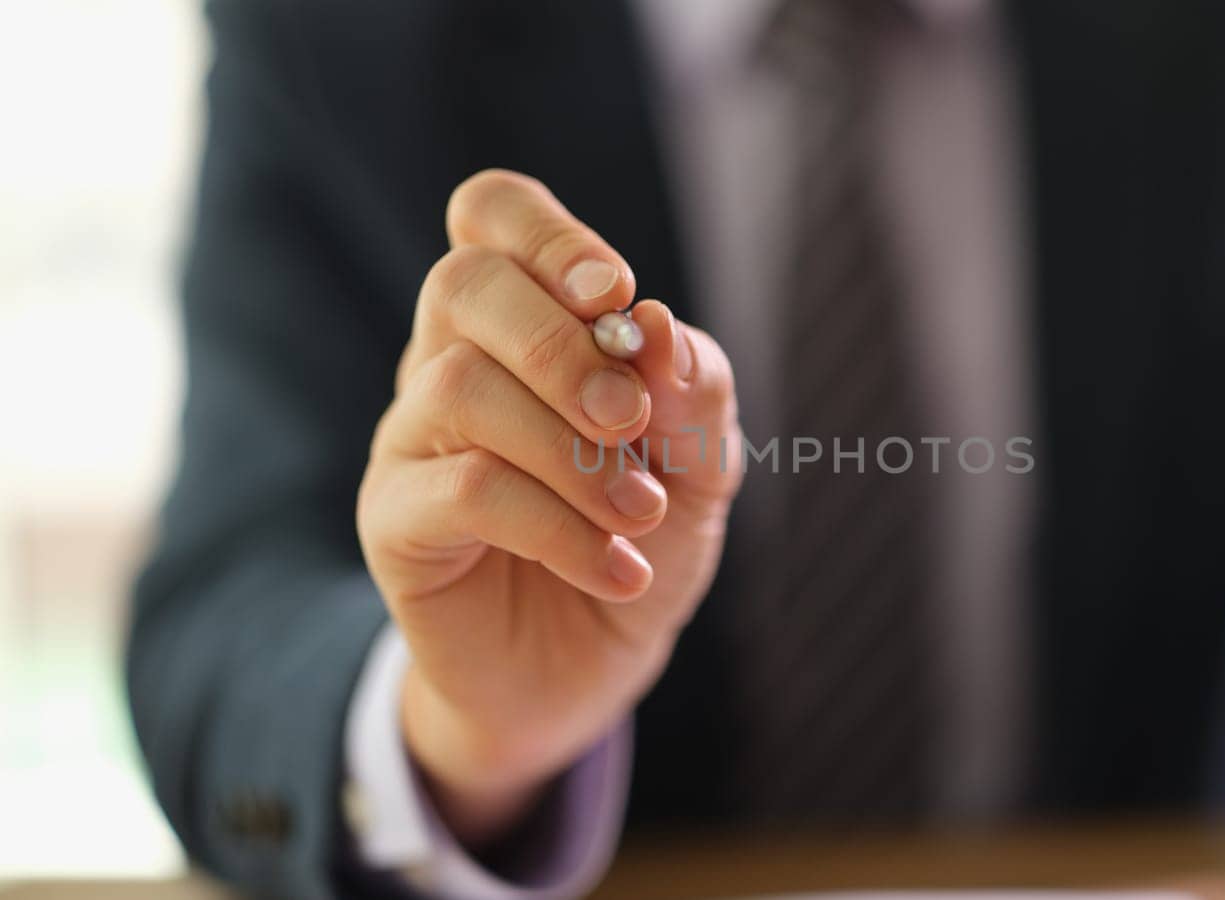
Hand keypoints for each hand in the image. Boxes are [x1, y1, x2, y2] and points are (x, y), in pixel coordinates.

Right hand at [356, 169, 742, 845]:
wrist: (587, 668)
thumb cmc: (636, 537)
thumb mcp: (700, 464)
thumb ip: (692, 390)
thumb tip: (655, 326)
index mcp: (522, 324)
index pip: (490, 216)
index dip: (548, 235)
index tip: (615, 292)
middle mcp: (450, 363)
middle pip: (462, 285)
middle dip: (562, 346)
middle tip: (633, 423)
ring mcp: (411, 440)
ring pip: (459, 386)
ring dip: (572, 452)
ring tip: (639, 517)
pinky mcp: (394, 521)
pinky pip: (462, 490)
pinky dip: (559, 527)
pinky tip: (617, 570)